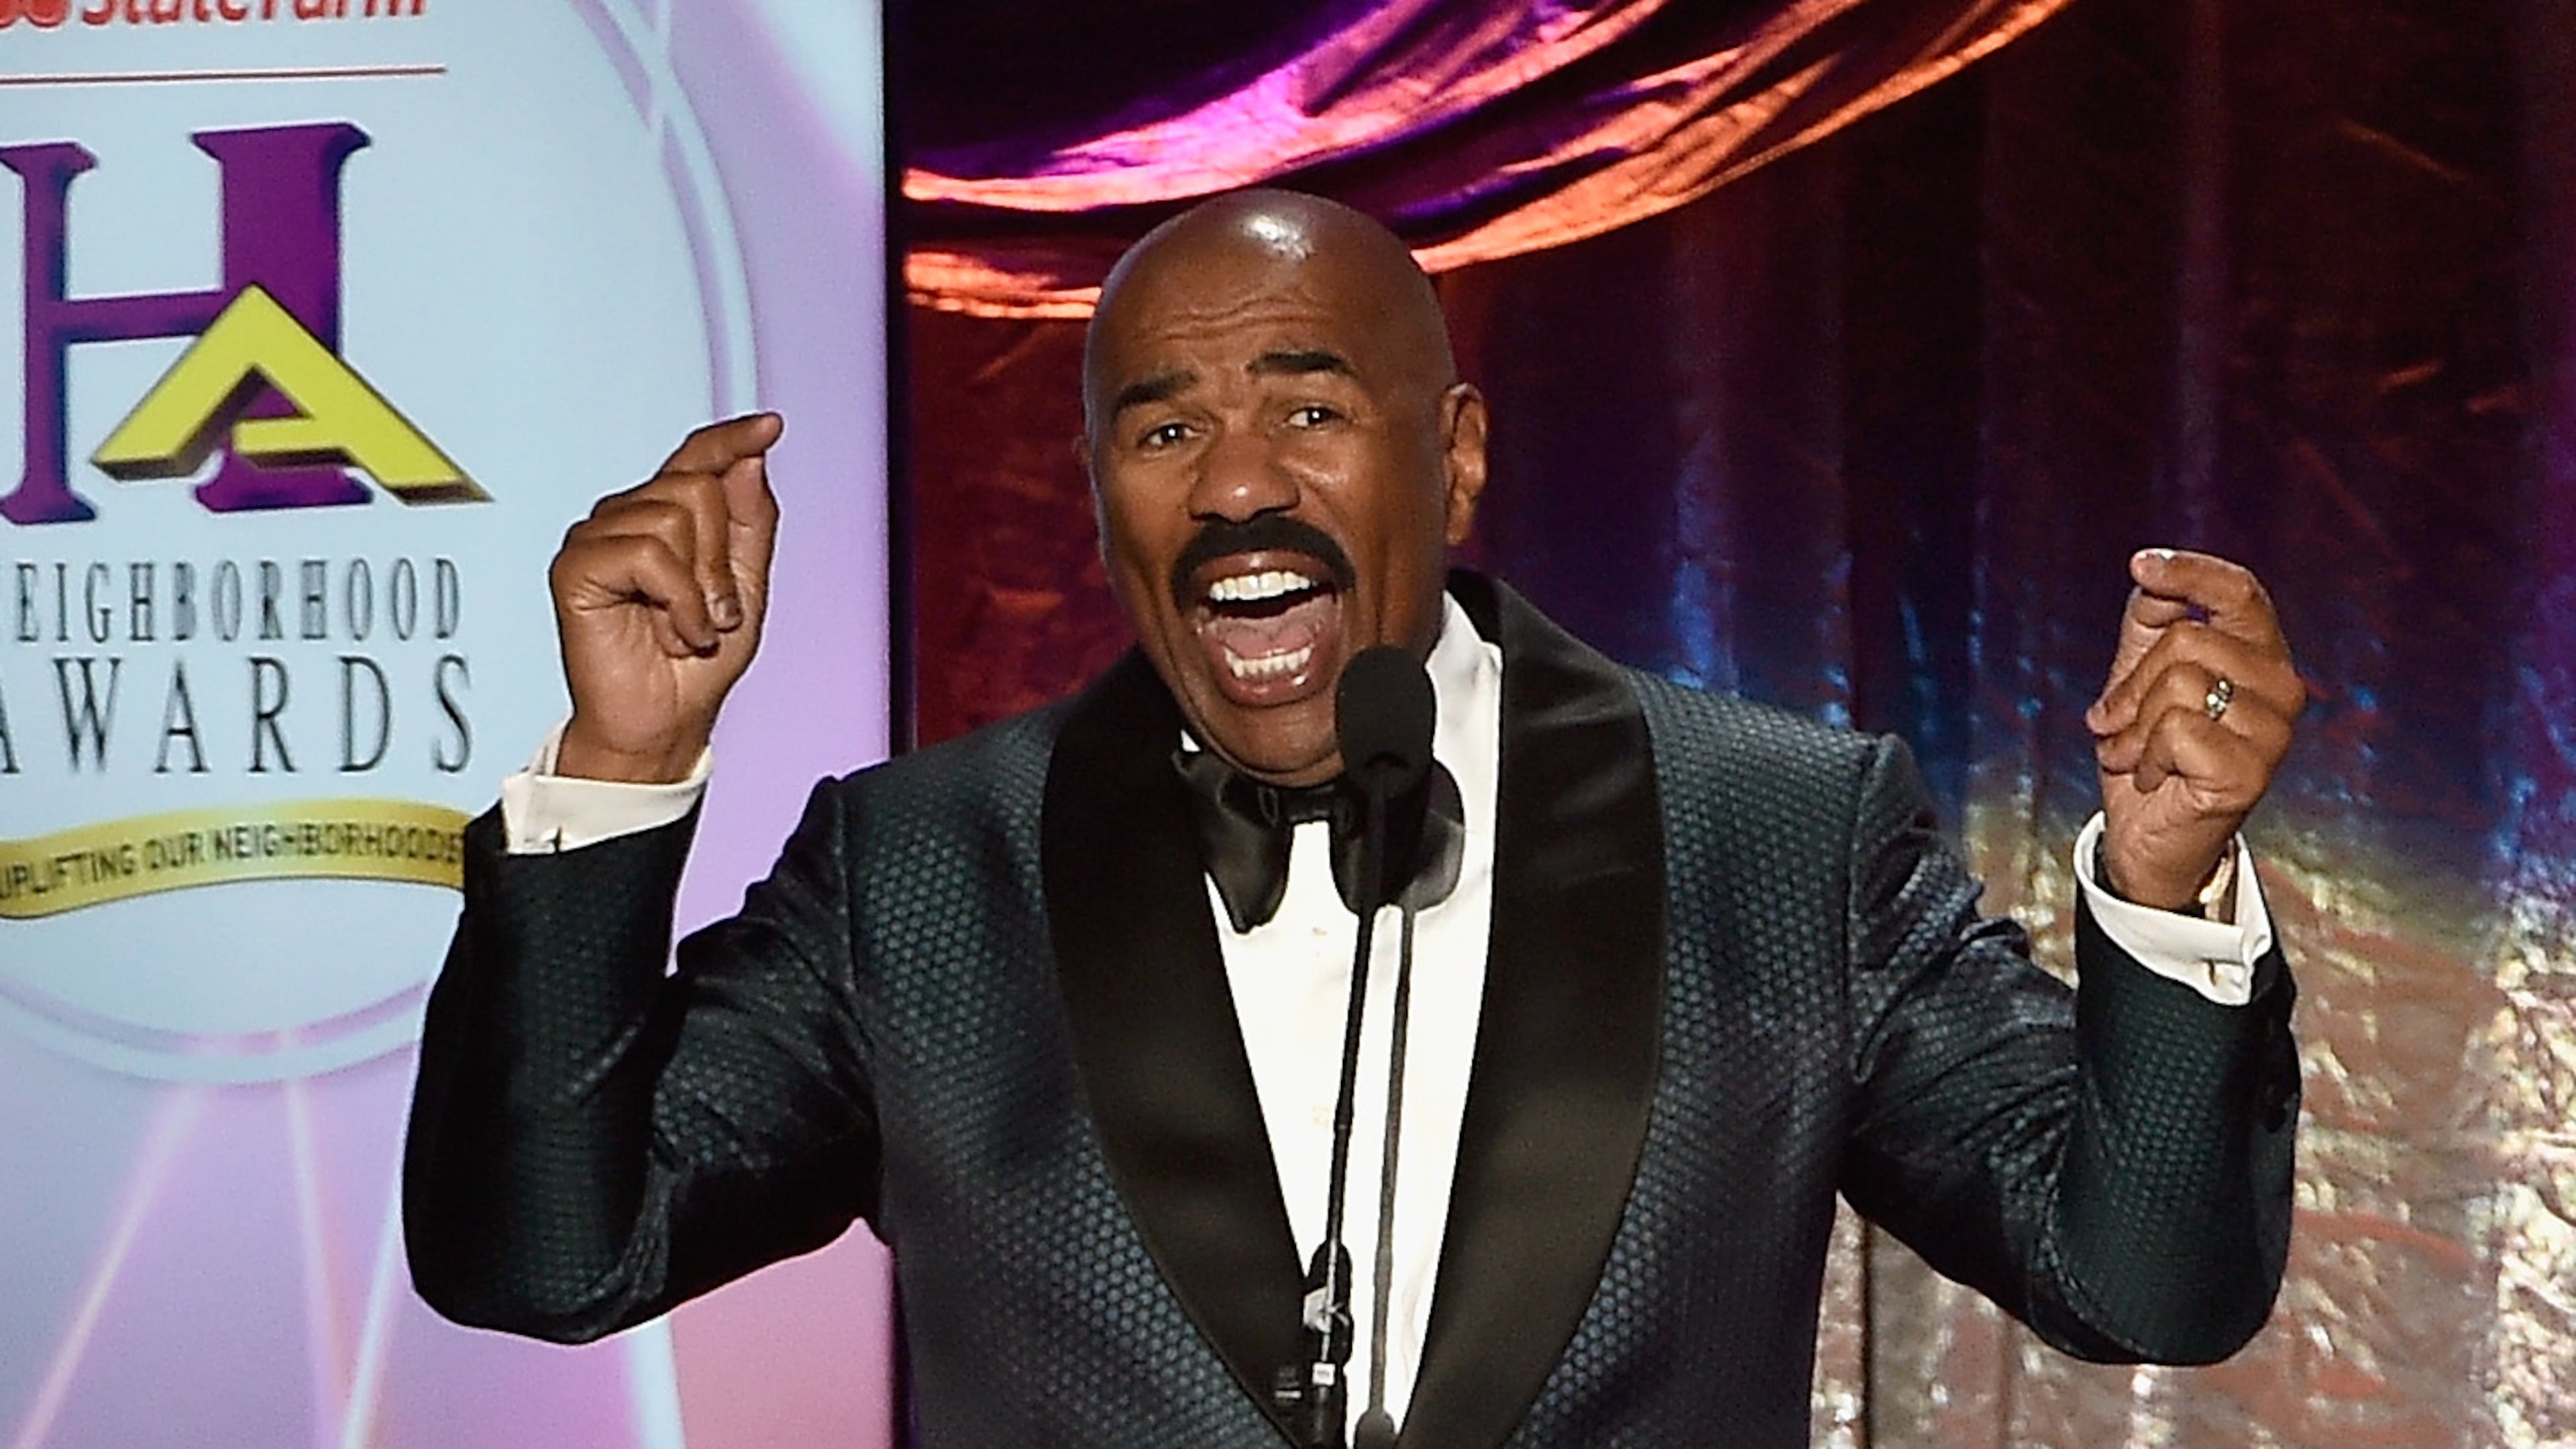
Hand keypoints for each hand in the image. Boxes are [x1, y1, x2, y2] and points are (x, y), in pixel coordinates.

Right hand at [551, 413, 782, 781]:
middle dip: (723, 557)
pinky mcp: (577, 565)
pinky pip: (648, 554)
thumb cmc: (698, 662)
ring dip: (701, 588)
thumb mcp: (746, 585)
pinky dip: (677, 602)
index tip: (769, 426)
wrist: (665, 720)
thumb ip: (751, 520)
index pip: (698, 459)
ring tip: (688, 628)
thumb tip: (749, 457)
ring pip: (675, 516)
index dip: (732, 439)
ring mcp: (599, 536)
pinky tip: (671, 633)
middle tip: (715, 613)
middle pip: (699, 486)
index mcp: (666, 515)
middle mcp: (628, 516)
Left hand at [2084, 549, 2302, 909]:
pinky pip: (2176, 731)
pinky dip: (2144, 756)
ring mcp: (2272, 731)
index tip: (2142, 565)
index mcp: (2260, 654)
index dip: (2191, 571)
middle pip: (2187, 638)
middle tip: (2117, 723)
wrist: (2146, 833)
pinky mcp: (2251, 772)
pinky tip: (2154, 778)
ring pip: (2178, 683)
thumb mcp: (2140, 675)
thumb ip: (2151, 621)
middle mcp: (2281, 686)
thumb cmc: (2150, 751)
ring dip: (2132, 725)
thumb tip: (2150, 571)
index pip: (2239, 591)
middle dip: (2131, 682)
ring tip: (2135, 754)